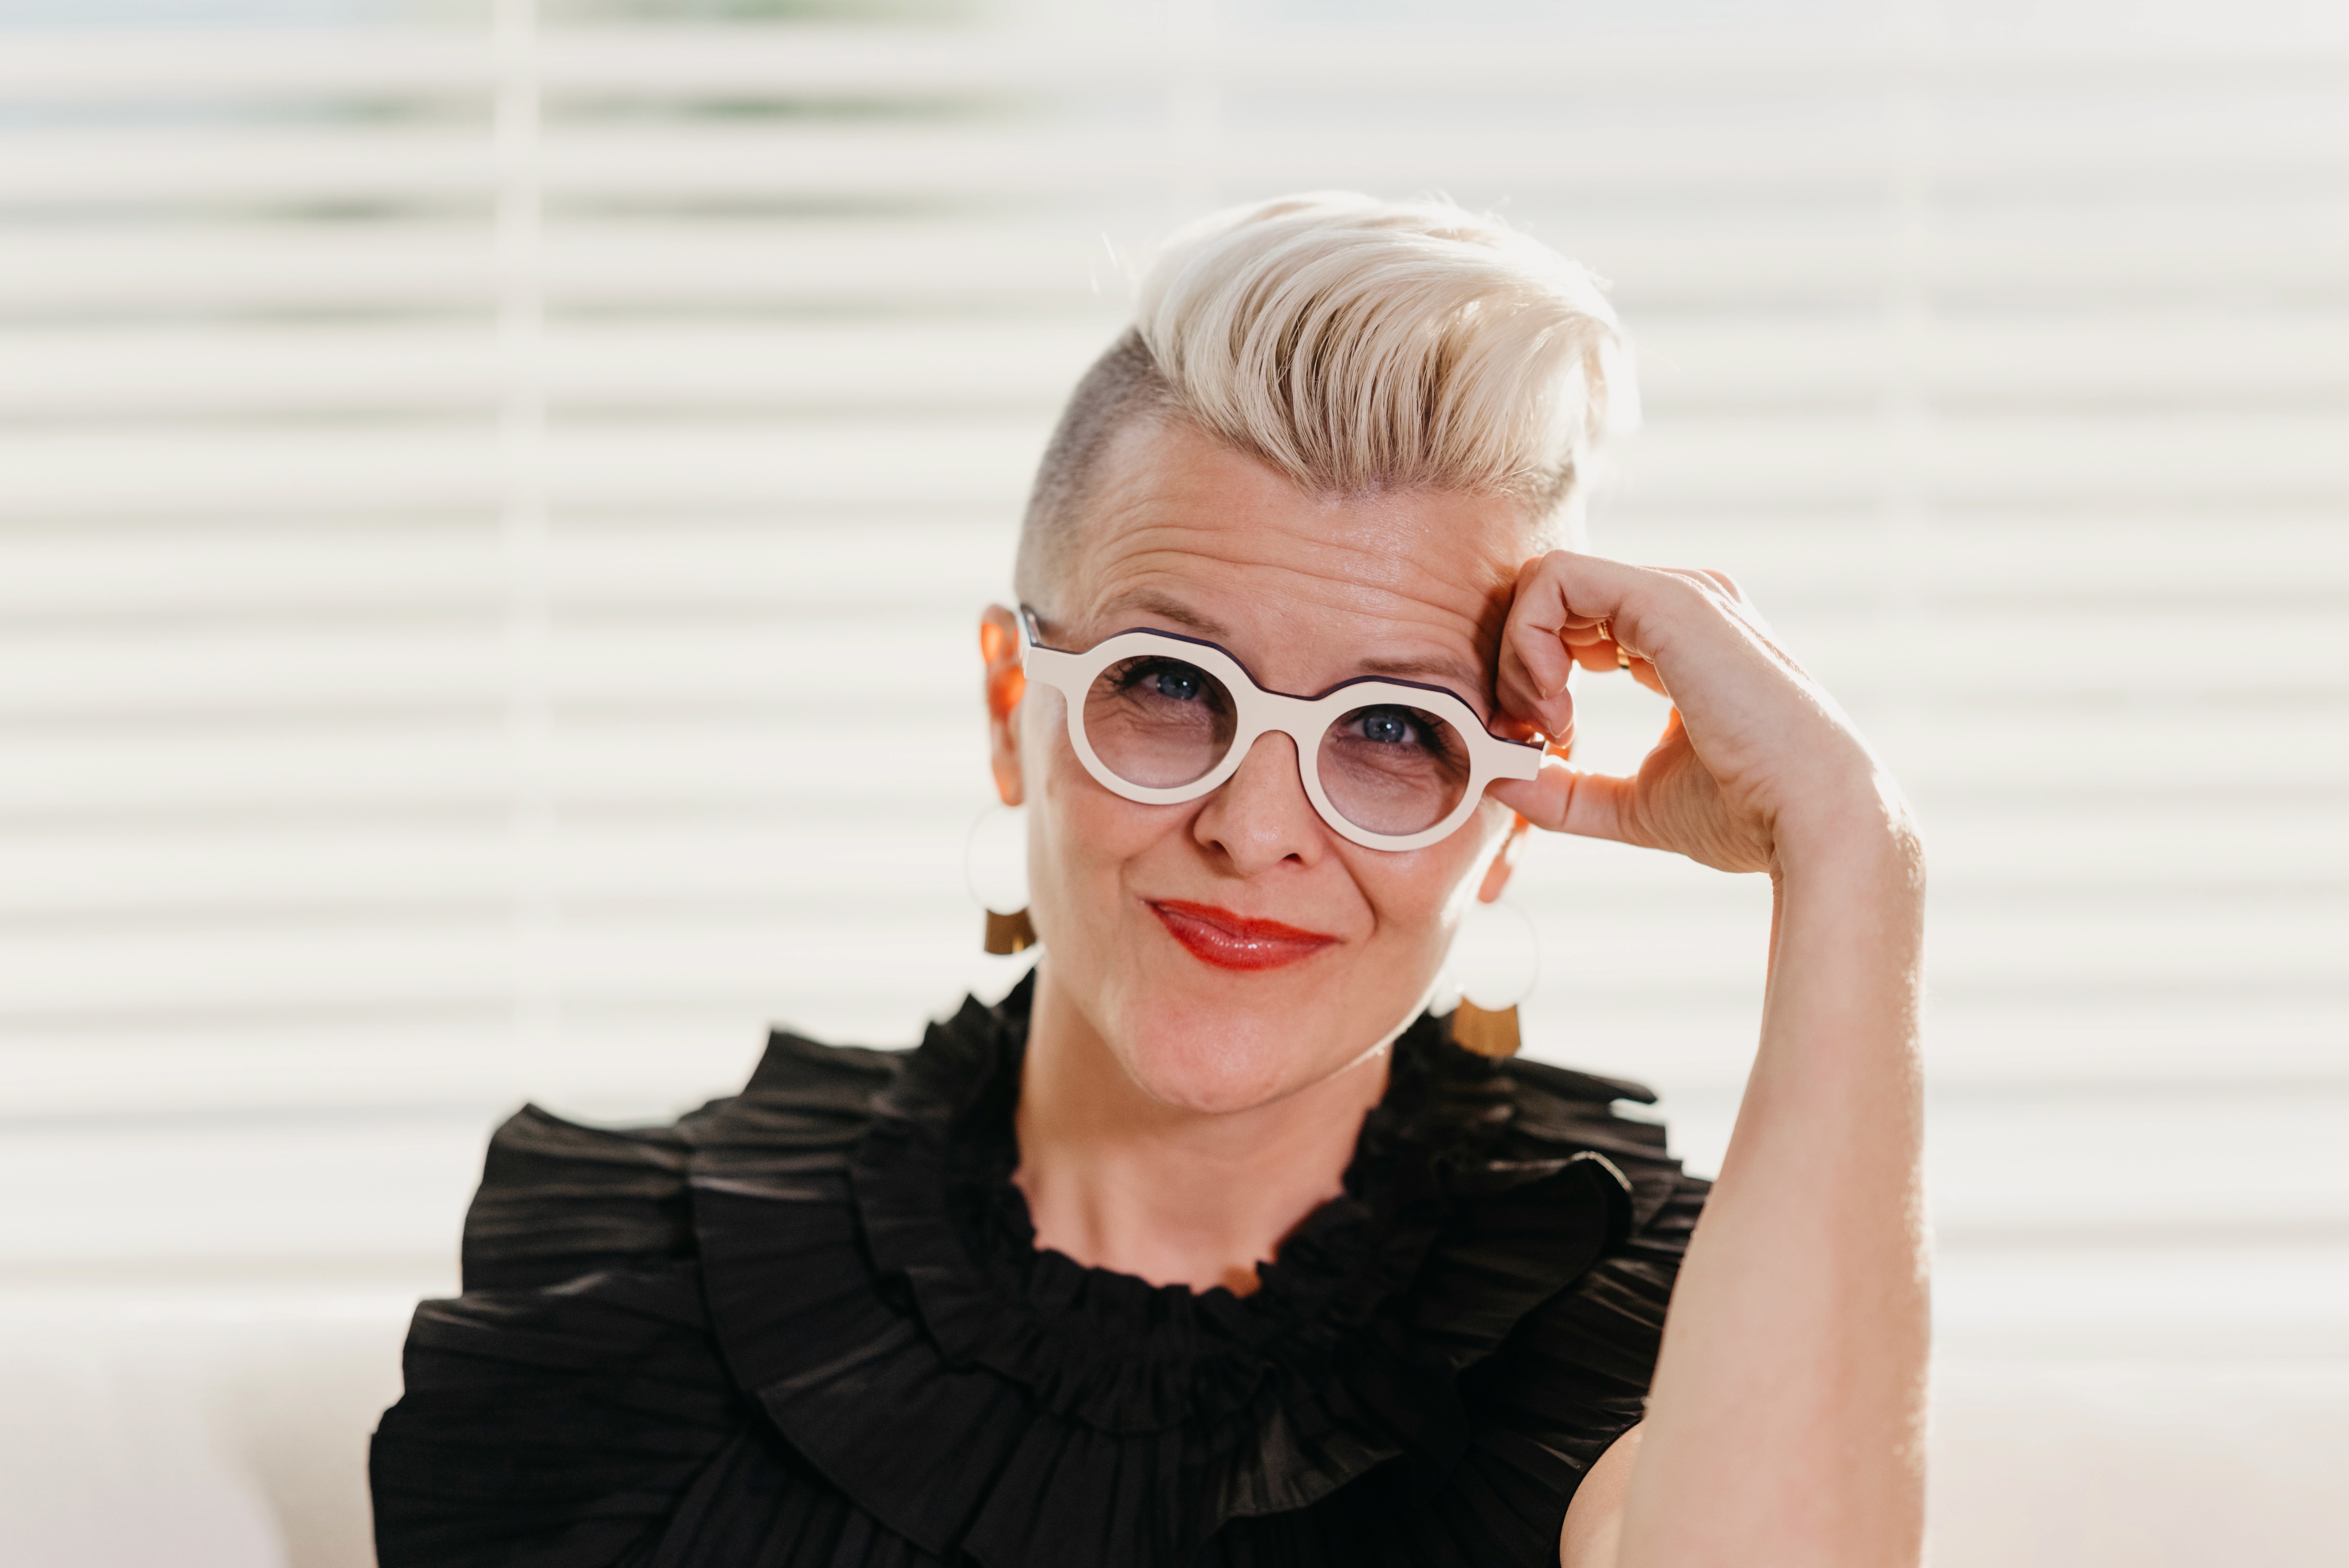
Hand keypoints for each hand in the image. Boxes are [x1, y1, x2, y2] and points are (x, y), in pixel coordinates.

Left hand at [1488, 551, 1902, 875]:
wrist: (1810, 818)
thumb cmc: (1746, 814)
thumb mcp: (1633, 805)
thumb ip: (1567, 792)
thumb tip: (1501, 782)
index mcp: (1682, 640)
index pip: (1577, 624)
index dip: (1536, 676)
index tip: (1540, 744)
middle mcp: (1682, 603)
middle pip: (1553, 598)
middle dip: (1517, 665)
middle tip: (1533, 735)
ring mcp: (1678, 593)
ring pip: (1545, 581)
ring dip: (1520, 655)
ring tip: (1548, 723)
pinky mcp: (1666, 599)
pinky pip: (1554, 579)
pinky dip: (1527, 639)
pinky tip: (1553, 701)